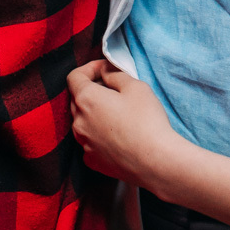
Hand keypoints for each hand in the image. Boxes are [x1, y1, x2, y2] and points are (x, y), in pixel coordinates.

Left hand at [67, 60, 182, 187]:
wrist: (155, 161)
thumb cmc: (146, 120)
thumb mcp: (135, 86)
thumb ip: (114, 74)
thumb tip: (104, 72)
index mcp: (87, 99)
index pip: (74, 77)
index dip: (89, 68)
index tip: (105, 68)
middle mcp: (78, 122)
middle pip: (77, 99)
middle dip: (92, 90)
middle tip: (115, 89)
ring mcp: (83, 144)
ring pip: (82, 121)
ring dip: (94, 113)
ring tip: (118, 113)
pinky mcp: (92, 161)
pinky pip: (90, 141)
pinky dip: (99, 134)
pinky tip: (117, 135)